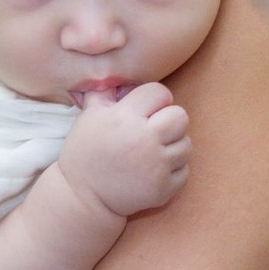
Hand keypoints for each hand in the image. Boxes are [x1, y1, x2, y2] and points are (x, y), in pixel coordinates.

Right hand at [57, 82, 190, 217]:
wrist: (82, 198)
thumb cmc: (86, 152)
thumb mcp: (89, 117)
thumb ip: (105, 91)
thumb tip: (115, 70)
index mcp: (125, 118)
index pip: (160, 93)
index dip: (154, 99)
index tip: (145, 110)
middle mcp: (144, 140)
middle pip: (181, 116)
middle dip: (169, 120)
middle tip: (154, 130)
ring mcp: (156, 166)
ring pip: (186, 144)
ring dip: (173, 146)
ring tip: (153, 152)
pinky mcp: (164, 189)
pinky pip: (185, 170)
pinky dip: (173, 170)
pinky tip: (154, 171)